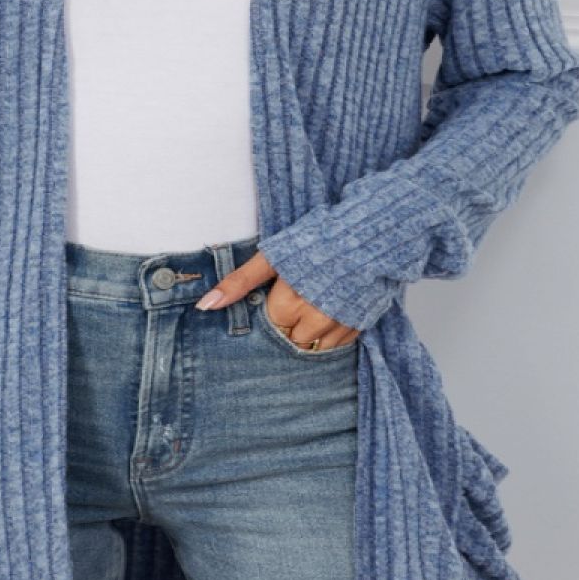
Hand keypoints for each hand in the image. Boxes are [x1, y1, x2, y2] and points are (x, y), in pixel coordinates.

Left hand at [194, 249, 360, 351]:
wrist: (372, 232)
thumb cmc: (320, 238)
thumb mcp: (273, 255)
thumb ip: (239, 281)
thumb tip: (206, 305)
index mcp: (290, 303)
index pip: (270, 327)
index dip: (272, 312)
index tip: (279, 298)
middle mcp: (315, 320)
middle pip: (291, 341)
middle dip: (289, 326)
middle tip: (295, 302)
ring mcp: (340, 325)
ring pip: (314, 347)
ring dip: (309, 334)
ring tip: (311, 307)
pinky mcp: (360, 323)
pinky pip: (339, 345)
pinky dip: (331, 335)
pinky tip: (330, 313)